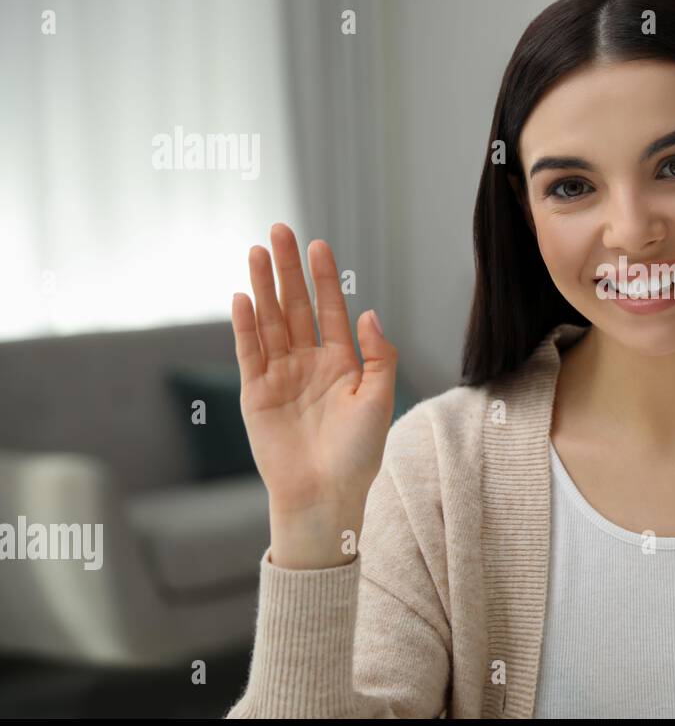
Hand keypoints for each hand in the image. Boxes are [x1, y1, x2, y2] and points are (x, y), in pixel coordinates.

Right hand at [231, 223, 397, 568]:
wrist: (325, 495)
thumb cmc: (358, 454)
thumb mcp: (379, 400)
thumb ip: (378, 355)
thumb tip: (367, 312)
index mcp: (340, 363)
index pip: (329, 310)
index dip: (323, 278)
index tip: (317, 244)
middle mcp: (308, 364)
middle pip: (295, 306)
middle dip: (288, 269)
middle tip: (279, 231)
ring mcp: (279, 376)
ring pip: (270, 321)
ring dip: (263, 286)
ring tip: (257, 251)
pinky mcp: (255, 393)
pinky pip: (249, 352)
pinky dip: (246, 325)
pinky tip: (243, 296)